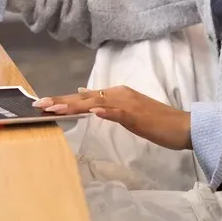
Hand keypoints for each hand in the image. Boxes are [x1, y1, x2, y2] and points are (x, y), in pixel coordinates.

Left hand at [33, 85, 192, 150]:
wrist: (183, 126)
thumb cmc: (155, 122)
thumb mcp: (126, 111)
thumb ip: (106, 103)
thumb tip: (84, 96)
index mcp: (116, 94)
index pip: (84, 97)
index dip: (63, 100)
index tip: (42, 104)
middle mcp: (119, 94)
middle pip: (84, 98)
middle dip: (60, 101)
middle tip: (38, 104)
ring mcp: (128, 104)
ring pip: (96, 103)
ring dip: (74, 105)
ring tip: (55, 107)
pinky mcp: (137, 116)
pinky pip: (118, 113)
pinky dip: (105, 112)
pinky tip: (92, 112)